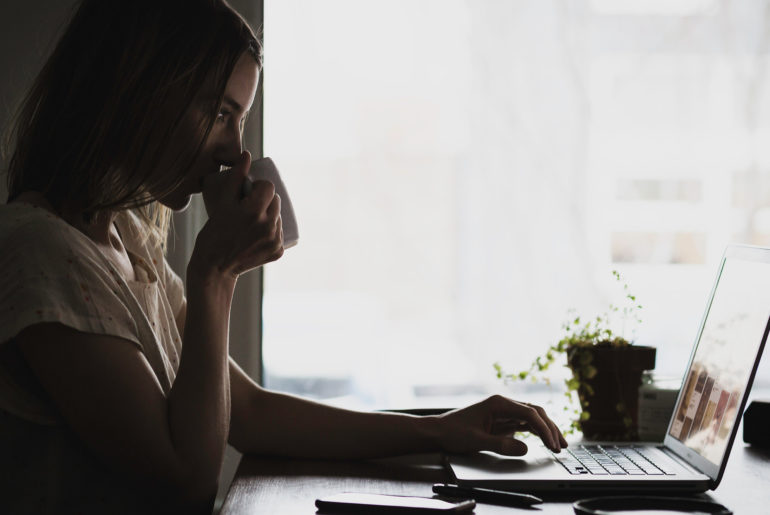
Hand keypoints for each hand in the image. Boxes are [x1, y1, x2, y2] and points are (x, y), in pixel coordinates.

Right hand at [192, 150, 283, 277]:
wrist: (215, 267)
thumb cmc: (213, 233)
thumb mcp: (222, 203)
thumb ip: (235, 178)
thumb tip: (247, 155)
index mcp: (254, 211)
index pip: (269, 187)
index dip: (259, 187)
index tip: (249, 193)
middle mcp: (268, 226)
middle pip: (276, 201)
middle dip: (265, 201)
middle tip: (249, 208)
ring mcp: (275, 240)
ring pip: (278, 217)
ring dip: (269, 215)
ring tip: (252, 221)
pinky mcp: (278, 252)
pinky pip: (279, 233)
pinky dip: (271, 231)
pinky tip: (258, 234)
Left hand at [434, 395, 567, 455]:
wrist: (439, 431)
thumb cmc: (453, 432)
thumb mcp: (476, 441)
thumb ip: (500, 444)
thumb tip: (525, 448)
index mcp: (498, 403)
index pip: (529, 413)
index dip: (544, 428)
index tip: (552, 443)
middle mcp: (503, 404)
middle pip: (535, 413)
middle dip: (550, 428)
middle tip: (561, 446)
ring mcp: (504, 412)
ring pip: (532, 418)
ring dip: (546, 430)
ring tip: (559, 445)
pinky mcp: (502, 421)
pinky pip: (525, 424)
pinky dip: (537, 432)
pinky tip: (545, 441)